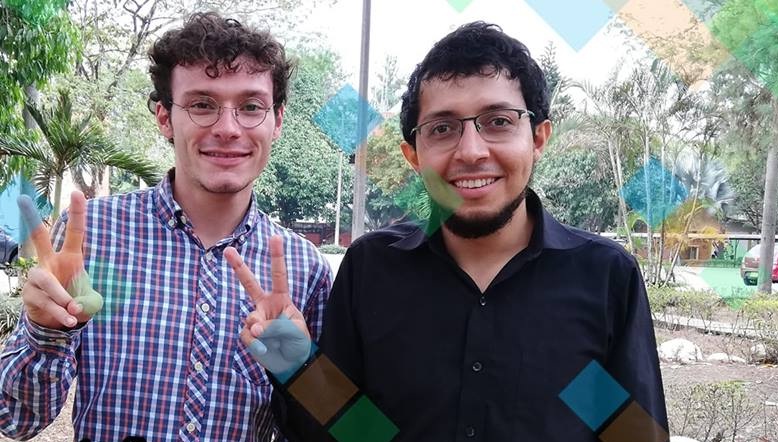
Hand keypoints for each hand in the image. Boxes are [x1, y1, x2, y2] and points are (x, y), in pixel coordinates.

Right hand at [18, 191, 102, 328]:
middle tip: (22, 198)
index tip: (78, 193)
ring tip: (74, 311)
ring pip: (47, 282)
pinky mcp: (29, 294)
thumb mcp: (89, 299)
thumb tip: (75, 308)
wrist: (58, 322)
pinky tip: (70, 320)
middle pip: (38, 238)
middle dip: (31, 218)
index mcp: (70, 258)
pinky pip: (46, 302)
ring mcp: (37, 277)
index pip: (75, 233)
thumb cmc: (75, 301)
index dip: (78, 214)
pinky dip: (60, 313)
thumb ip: (86, 301)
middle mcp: (50, 262)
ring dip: (62, 298)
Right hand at [225, 236, 310, 376]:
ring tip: (271, 340)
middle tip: (228, 250)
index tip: (275, 237)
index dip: (277, 256)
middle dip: (238, 266)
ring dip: (261, 331)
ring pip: (251, 319)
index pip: (279, 275)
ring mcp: (255, 319)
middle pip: (250, 283)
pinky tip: (266, 350)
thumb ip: (276, 325)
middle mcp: (266, 305)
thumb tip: (253, 327)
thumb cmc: (297, 342)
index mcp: (282, 299)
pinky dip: (257, 345)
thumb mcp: (295, 331)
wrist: (291, 364)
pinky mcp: (249, 335)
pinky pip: (248, 336)